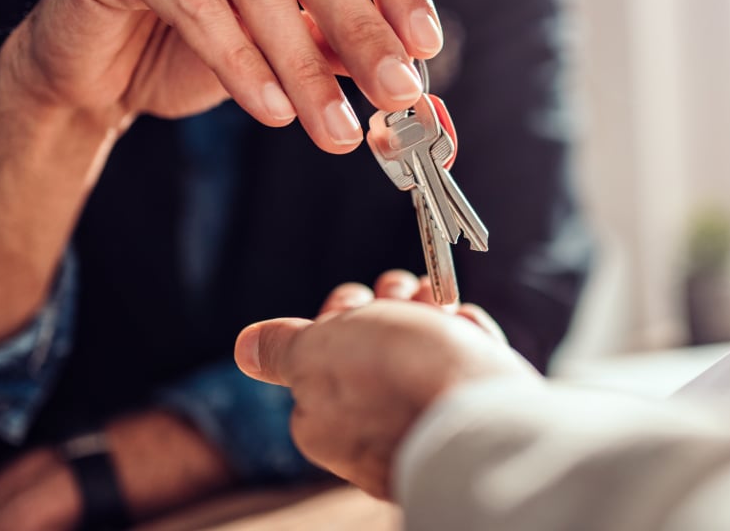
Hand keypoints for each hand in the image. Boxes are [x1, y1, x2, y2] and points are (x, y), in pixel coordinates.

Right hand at [6, 0, 441, 151]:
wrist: (98, 74)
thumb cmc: (196, 49)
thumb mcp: (283, 47)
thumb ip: (337, 48)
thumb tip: (409, 78)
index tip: (425, 42)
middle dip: (362, 29)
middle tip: (397, 92)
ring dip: (304, 65)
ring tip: (337, 130)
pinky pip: (194, 5)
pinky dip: (241, 63)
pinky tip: (274, 111)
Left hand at [234, 271, 540, 498]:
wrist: (484, 413)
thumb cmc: (396, 374)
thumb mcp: (319, 348)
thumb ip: (282, 348)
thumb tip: (245, 348)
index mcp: (322, 424)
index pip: (322, 359)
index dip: (341, 317)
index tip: (359, 300)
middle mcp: (369, 437)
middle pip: (374, 355)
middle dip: (391, 310)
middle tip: (404, 292)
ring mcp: (423, 432)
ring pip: (424, 358)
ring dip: (433, 317)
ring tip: (443, 306)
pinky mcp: (472, 423)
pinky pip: (465, 373)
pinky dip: (470, 344)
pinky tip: (471, 334)